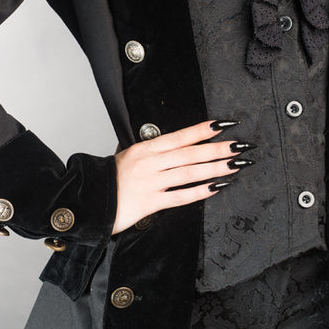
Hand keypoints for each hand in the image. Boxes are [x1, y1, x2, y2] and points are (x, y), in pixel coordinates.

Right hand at [113, 119, 248, 233]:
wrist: (89, 203)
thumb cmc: (109, 181)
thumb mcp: (129, 157)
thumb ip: (153, 154)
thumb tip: (177, 148)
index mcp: (144, 149)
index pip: (179, 136)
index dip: (202, 130)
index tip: (223, 125)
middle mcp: (149, 163)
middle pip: (189, 153)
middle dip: (217, 149)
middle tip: (239, 145)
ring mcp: (151, 183)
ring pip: (189, 173)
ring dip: (215, 168)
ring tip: (234, 165)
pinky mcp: (150, 203)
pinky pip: (180, 196)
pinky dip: (200, 191)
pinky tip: (216, 187)